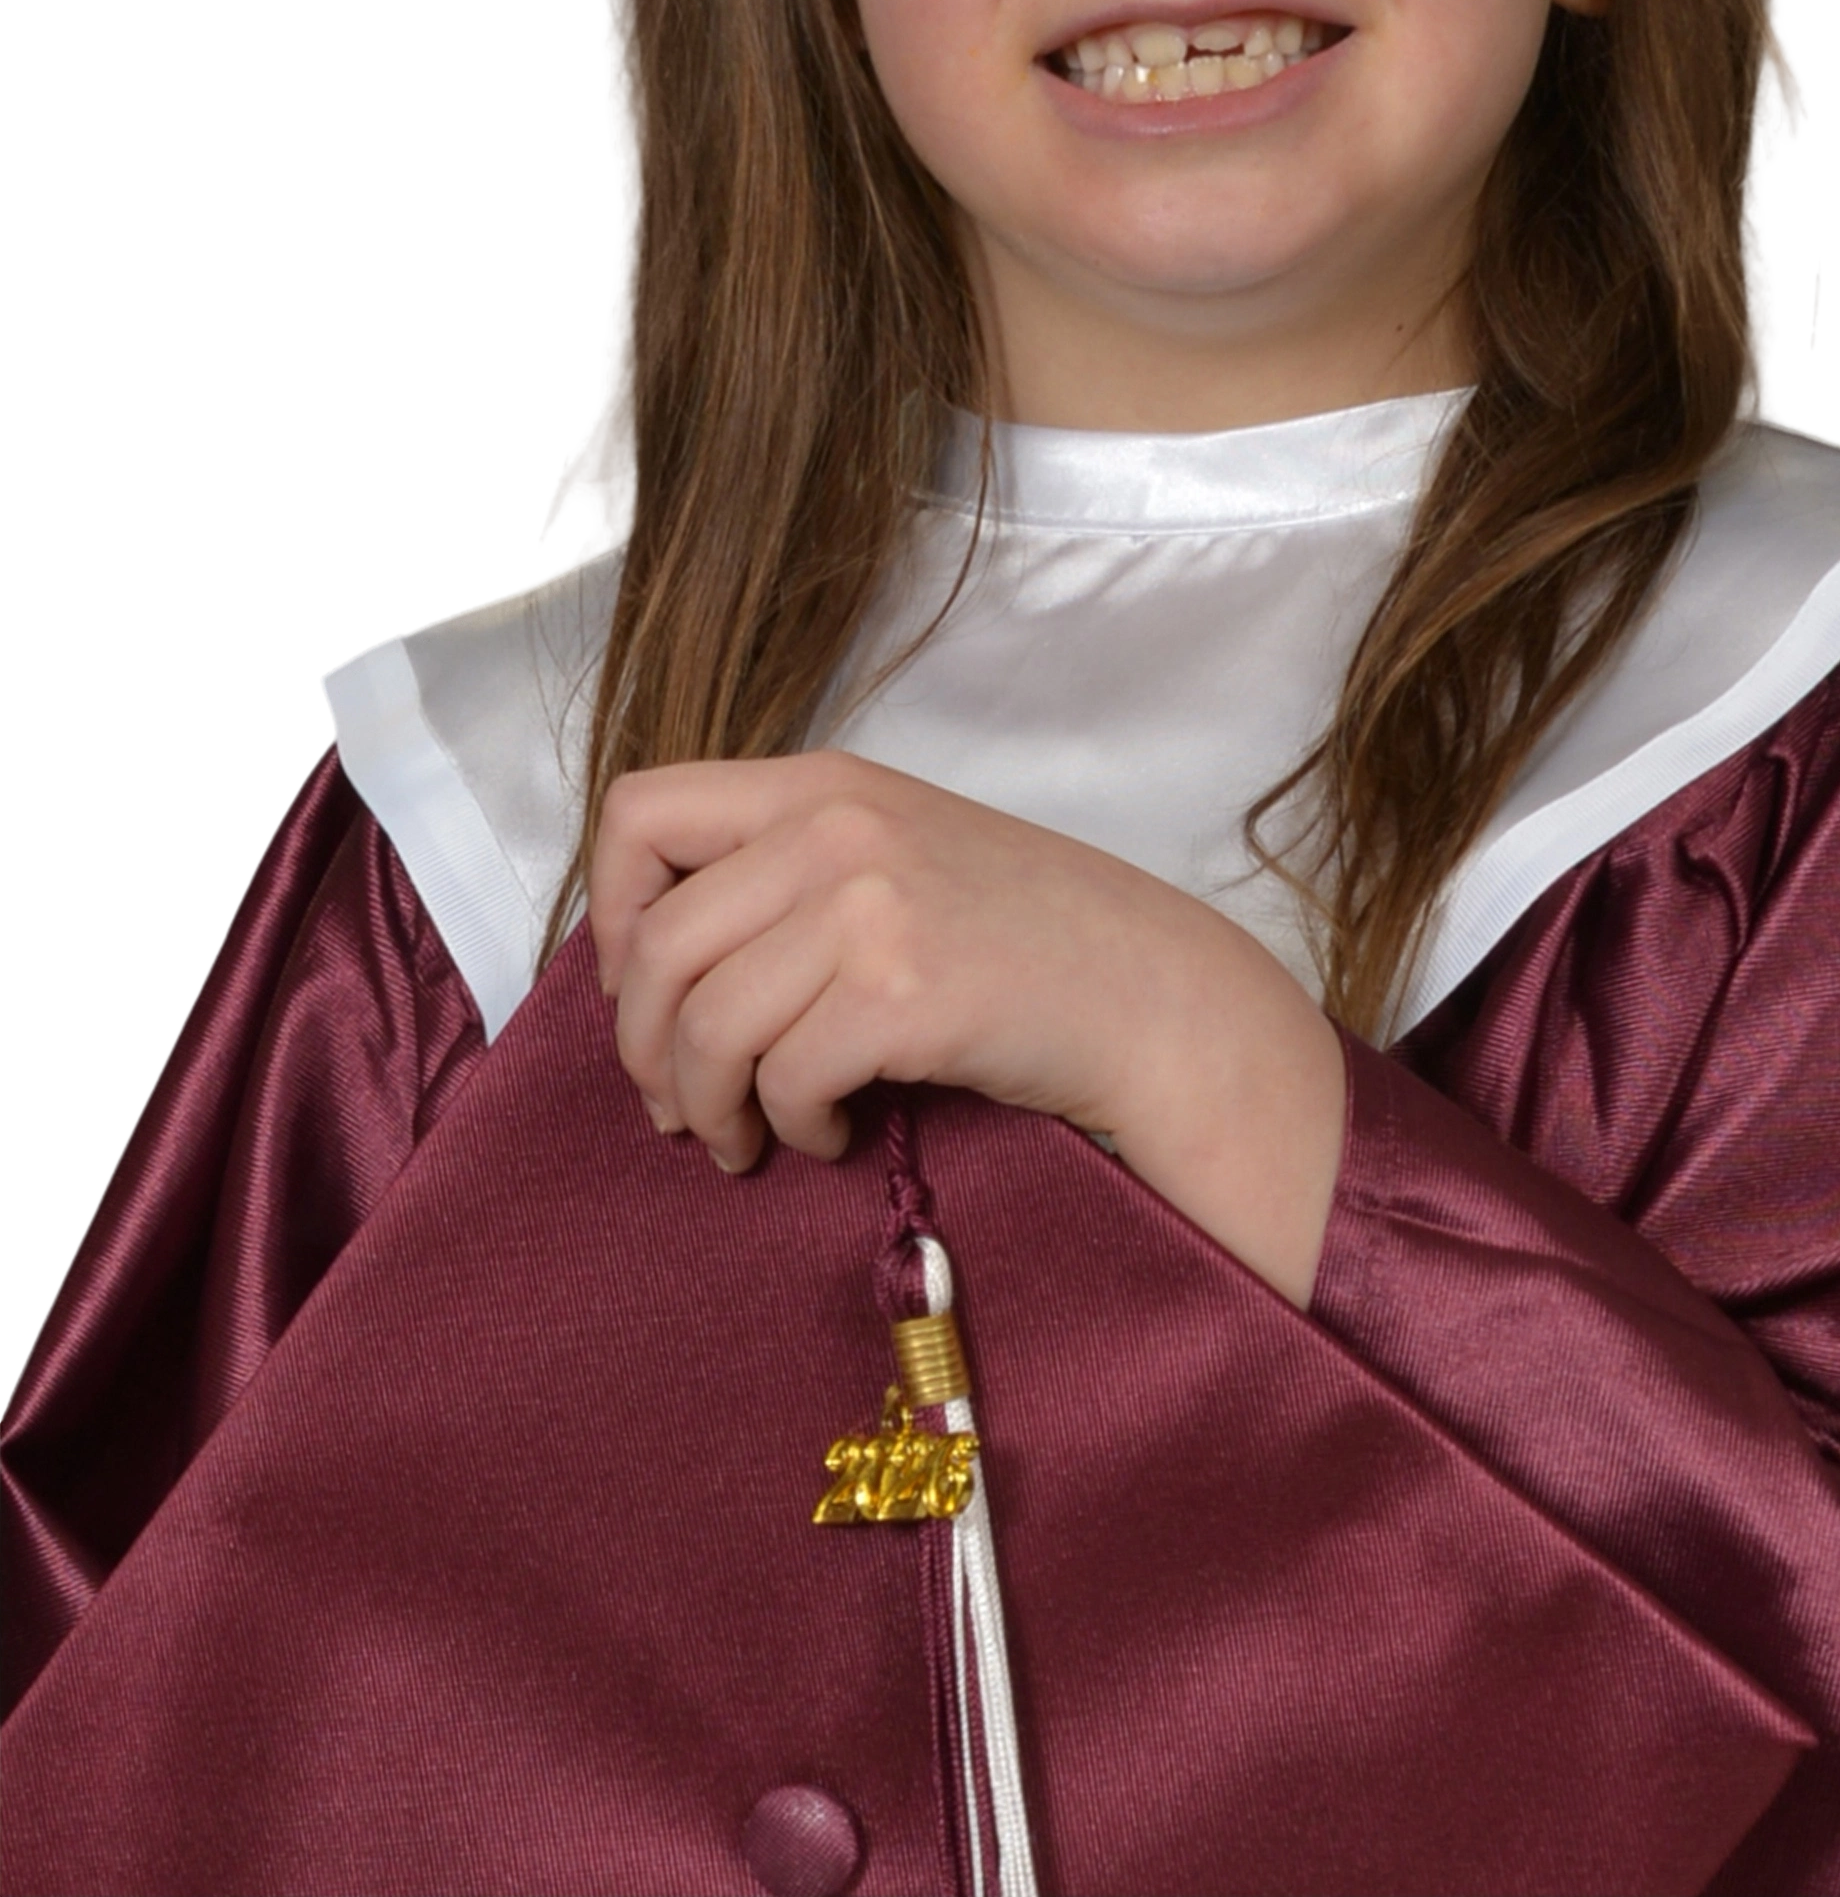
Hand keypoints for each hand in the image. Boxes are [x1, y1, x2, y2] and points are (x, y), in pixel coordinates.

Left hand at [585, 751, 1348, 1306]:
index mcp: (821, 784)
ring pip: (705, 1025)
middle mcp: (835, 827)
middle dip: (645, 1049)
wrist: (1147, 991)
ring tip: (749, 1137)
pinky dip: (789, 1128)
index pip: (637, 813)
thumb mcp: (892, 853)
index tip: (644, 985)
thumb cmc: (1018, 937)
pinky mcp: (901, 994)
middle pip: (655, 946)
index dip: (611, 914)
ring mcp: (871, 906)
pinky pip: (782, 1080)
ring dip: (712, 1105)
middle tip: (678, 1105)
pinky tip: (829, 1134)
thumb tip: (645, 960)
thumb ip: (783, 871)